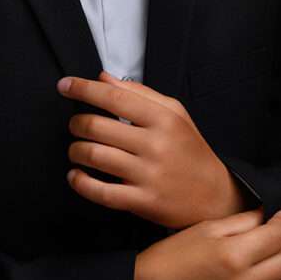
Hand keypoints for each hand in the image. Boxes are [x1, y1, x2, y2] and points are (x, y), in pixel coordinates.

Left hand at [57, 70, 242, 228]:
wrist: (215, 195)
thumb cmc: (190, 151)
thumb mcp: (175, 113)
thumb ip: (139, 93)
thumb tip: (103, 78)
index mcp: (163, 119)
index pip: (114, 97)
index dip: (83, 89)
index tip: (65, 85)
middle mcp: (155, 144)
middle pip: (97, 126)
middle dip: (75, 123)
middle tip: (74, 124)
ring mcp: (148, 174)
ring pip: (94, 156)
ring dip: (75, 151)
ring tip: (76, 149)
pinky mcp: (142, 201)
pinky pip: (100, 192)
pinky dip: (80, 182)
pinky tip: (76, 176)